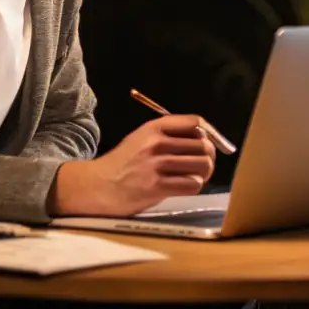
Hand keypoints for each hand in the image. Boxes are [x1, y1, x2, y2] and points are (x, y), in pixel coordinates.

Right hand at [49, 115, 215, 215]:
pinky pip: (192, 184)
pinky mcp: (156, 187)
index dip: (210, 133)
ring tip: (194, 177)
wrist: (97, 186)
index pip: (195, 122)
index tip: (210, 144)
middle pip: (204, 146)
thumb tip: (205, 139)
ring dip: (203, 174)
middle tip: (203, 166)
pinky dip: (194, 186)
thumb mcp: (142, 138)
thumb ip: (169, 135)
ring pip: (202, 165)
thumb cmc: (123, 163)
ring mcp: (156, 164)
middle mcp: (157, 143)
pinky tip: (184, 187)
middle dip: (209, 157)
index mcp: (154, 127)